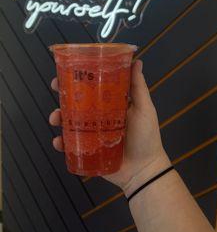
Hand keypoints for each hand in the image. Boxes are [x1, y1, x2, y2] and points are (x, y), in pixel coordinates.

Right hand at [49, 60, 170, 195]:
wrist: (144, 170)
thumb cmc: (146, 136)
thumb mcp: (144, 108)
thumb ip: (139, 87)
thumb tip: (137, 61)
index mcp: (111, 104)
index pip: (93, 87)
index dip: (81, 77)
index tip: (69, 68)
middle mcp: (99, 116)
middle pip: (77, 102)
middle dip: (64, 95)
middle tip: (56, 88)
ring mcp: (91, 134)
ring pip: (70, 122)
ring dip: (59, 118)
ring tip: (55, 118)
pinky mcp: (87, 150)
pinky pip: (70, 145)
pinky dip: (61, 143)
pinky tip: (59, 142)